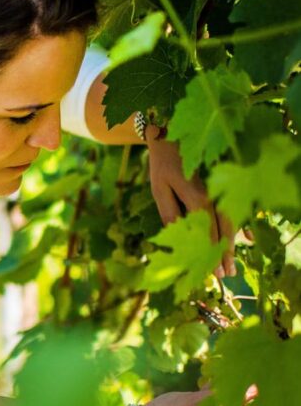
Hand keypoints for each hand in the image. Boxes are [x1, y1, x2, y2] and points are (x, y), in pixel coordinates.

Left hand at [145, 127, 234, 277]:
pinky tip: (247, 236)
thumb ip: (170, 212)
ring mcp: (223, 186)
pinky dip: (241, 222)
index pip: (208, 232)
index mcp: (198, 197)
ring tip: (233, 263)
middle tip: (227, 274)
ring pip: (233, 219)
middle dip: (225, 253)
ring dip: (233, 242)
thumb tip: (179, 237)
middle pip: (225, 229)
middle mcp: (216, 193)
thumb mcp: (160, 188)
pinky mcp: (224, 181)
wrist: (174, 131)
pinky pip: (236, 205)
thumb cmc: (163, 161)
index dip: (212, 253)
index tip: (214, 272)